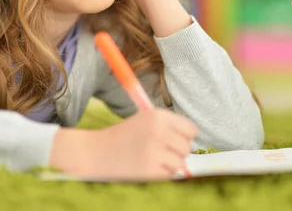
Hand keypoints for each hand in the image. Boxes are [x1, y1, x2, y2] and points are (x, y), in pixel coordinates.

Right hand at [50, 108, 197, 180]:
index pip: (191, 129)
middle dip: (178, 151)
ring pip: (180, 162)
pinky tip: (146, 165)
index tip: (177, 139)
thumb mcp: (145, 120)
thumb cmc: (125, 136)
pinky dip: (161, 173)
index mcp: (158, 115)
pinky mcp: (150, 169)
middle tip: (162, 150)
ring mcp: (155, 151)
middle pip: (188, 147)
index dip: (186, 136)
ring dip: (170, 164)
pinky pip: (169, 174)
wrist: (97, 152)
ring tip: (152, 158)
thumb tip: (194, 139)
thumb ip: (169, 127)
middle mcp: (158, 131)